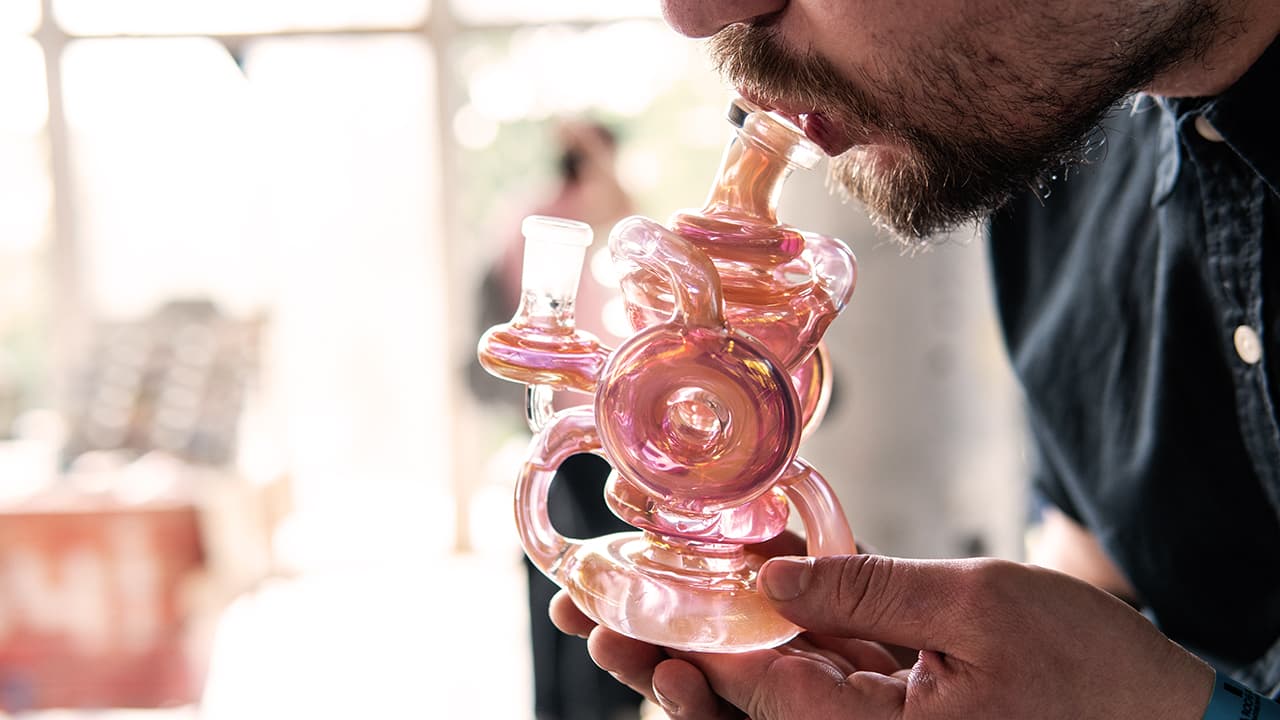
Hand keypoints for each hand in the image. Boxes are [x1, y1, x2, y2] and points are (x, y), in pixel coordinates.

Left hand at [555, 554, 1215, 718]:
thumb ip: (866, 592)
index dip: (673, 652)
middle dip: (664, 660)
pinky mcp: (897, 704)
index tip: (609, 620)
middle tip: (592, 624)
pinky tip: (749, 579)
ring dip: (712, 641)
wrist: (1165, 715)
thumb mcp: (977, 609)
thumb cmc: (1090, 670)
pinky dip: (786, 626)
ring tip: (641, 602)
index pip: (750, 695)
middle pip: (740, 703)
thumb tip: (769, 578)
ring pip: (773, 685)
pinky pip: (826, 669)